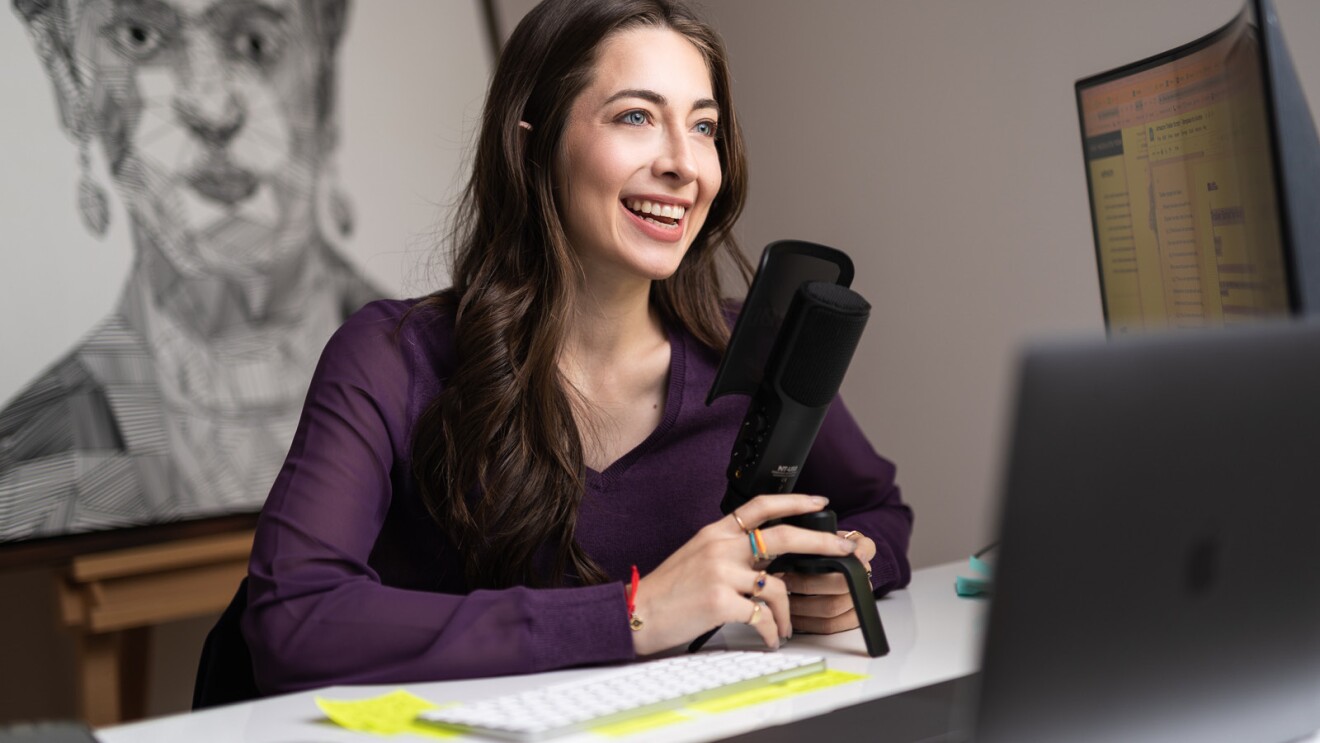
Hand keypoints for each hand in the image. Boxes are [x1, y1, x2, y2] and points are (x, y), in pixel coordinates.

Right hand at [630, 494, 858, 654]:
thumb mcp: (697, 557)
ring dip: (787, 614)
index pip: (760, 505)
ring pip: (777, 587)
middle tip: (842, 550)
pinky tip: (769, 638)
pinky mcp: (720, 602)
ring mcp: (721, 573)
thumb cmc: (667, 591)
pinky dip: (772, 632)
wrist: (637, 612)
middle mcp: (720, 547)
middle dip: (821, 542)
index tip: (820, 501)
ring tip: (783, 627)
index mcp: (715, 533)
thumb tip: (768, 561)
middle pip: (784, 536)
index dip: (795, 500)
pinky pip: (763, 617)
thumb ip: (730, 552)